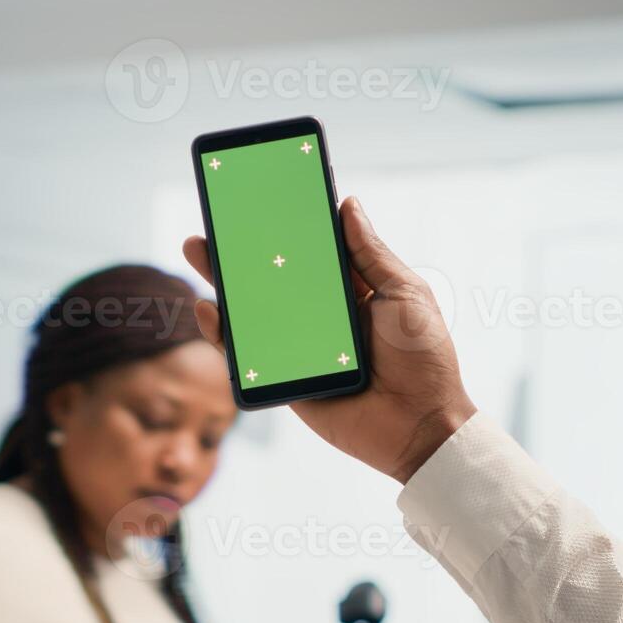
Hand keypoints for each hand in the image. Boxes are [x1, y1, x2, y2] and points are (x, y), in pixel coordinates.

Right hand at [182, 196, 477, 483]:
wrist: (422, 425)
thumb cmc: (424, 358)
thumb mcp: (405, 293)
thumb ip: (371, 253)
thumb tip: (347, 204)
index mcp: (353, 290)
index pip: (313, 251)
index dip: (288, 226)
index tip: (262, 196)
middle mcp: (323, 316)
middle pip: (274, 275)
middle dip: (243, 248)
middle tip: (217, 219)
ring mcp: (301, 347)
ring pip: (254, 310)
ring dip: (224, 282)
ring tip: (198, 249)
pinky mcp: (286, 380)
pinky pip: (248, 355)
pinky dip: (224, 334)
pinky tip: (208, 309)